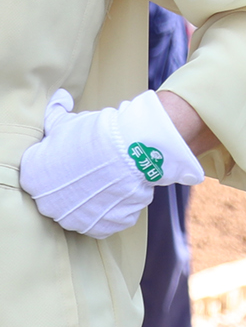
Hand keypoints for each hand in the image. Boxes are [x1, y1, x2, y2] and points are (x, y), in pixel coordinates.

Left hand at [19, 89, 204, 238]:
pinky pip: (107, 220)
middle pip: (61, 197)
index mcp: (34, 180)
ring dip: (94, 199)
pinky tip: (122, 190)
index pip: (42, 174)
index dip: (60, 164)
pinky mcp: (102, 226)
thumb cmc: (95, 134)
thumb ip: (55, 114)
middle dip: (75, 185)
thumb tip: (59, 99)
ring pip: (83, 211)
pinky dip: (114, 209)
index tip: (76, 157)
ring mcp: (76, 220)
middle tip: (95, 168)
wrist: (130, 149)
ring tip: (112, 179)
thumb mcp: (68, 121)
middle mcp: (49, 206)